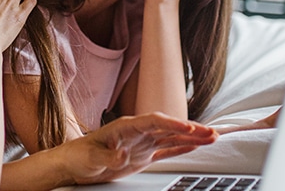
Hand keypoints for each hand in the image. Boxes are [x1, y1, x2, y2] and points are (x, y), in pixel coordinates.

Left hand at [57, 113, 216, 184]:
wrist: (73, 164)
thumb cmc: (79, 156)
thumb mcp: (91, 158)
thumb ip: (108, 156)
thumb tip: (122, 154)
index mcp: (125, 127)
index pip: (153, 121)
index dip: (171, 123)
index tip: (187, 128)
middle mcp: (137, 132)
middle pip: (168, 127)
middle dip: (189, 129)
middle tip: (210, 132)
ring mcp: (141, 143)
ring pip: (171, 137)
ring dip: (191, 137)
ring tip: (212, 136)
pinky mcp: (142, 155)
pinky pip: (166, 150)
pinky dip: (181, 147)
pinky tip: (195, 146)